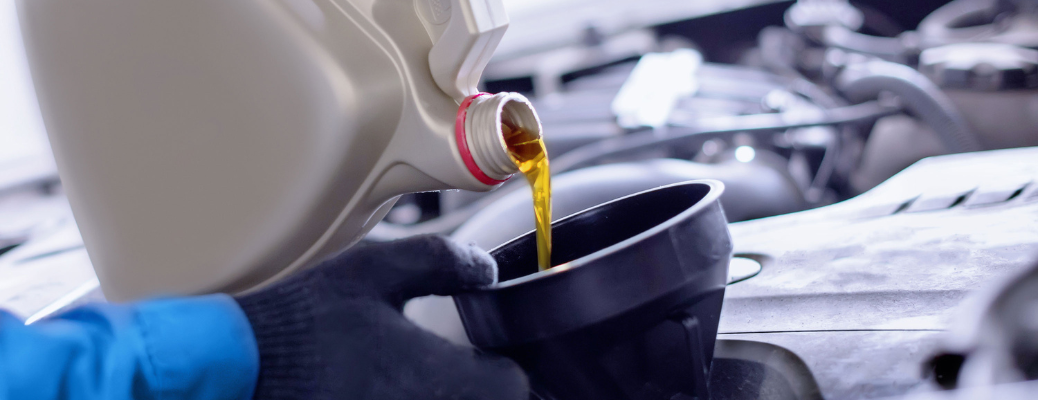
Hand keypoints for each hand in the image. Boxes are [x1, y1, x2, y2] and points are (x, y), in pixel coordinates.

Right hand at [236, 235, 527, 399]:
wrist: (232, 367)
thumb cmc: (301, 320)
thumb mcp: (374, 271)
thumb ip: (441, 262)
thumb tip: (486, 269)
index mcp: (437, 378)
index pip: (513, 387)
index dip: (506, 363)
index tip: (488, 346)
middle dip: (481, 386)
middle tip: (460, 359)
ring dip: (449, 394)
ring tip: (416, 371)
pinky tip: (388, 386)